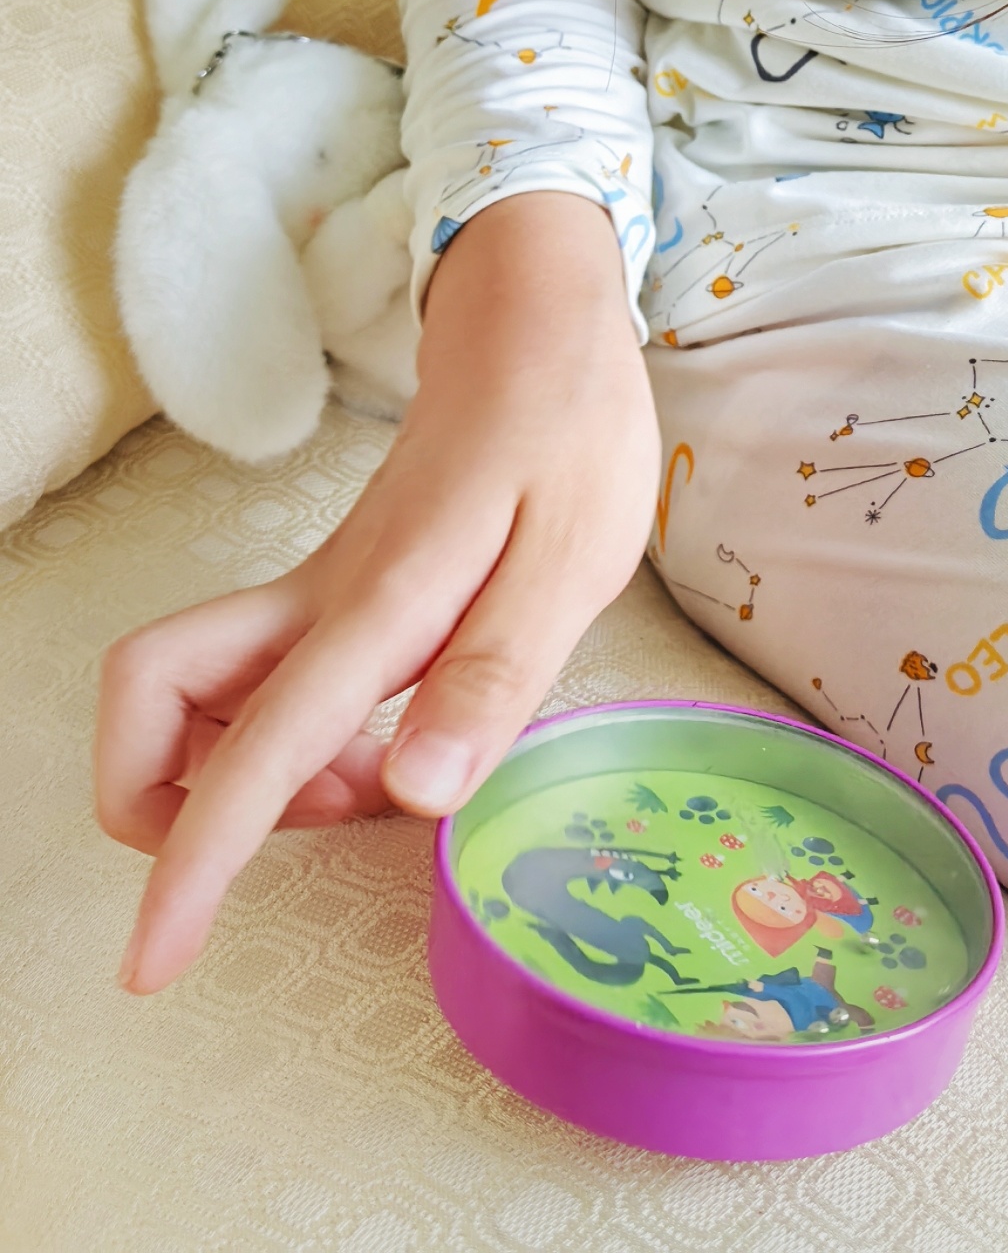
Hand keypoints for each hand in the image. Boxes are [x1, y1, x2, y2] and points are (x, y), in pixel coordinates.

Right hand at [96, 192, 657, 993]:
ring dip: (249, 777)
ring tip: (382, 776)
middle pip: (149, 699)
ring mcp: (315, 595)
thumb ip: (494, 674)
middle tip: (323, 819)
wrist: (535, 326)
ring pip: (195, 697)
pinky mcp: (333, 593)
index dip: (195, 867)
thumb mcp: (574, 554)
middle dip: (174, 804)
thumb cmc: (566, 434)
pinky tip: (394, 734)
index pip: (257, 750)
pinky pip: (262, 685)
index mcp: (380, 606)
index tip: (148, 965)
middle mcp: (319, 602)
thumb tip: (410, 798)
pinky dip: (292, 740)